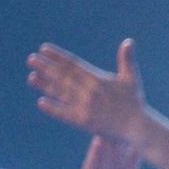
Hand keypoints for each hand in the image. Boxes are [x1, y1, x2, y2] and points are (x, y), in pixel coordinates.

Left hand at [28, 39, 150, 142]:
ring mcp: (86, 106)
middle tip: (31, 59)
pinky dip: (53, 108)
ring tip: (31, 77)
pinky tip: (41, 102)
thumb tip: (128, 42)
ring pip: (61, 93)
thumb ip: (127, 60)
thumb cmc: (134, 102)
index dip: (58, 56)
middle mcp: (90, 91)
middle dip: (46, 67)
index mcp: (99, 79)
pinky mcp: (84, 121)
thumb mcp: (131, 79)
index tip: (44, 48)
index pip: (74, 64)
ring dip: (45, 85)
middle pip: (63, 76)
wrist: (137, 127)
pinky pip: (65, 113)